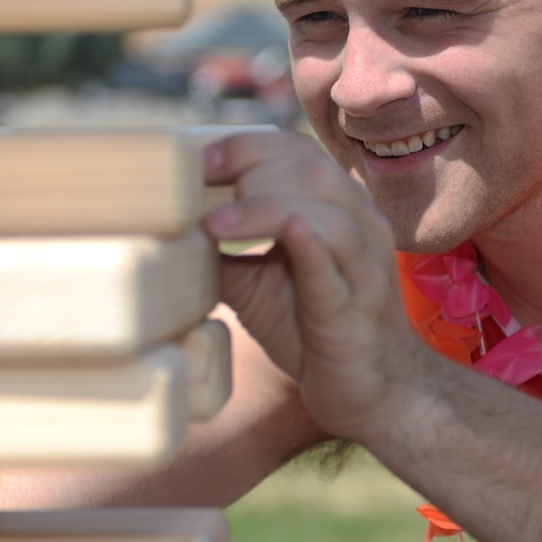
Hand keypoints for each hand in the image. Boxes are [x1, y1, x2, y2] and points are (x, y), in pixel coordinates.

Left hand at [202, 131, 427, 440]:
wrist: (372, 393)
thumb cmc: (314, 330)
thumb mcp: (257, 285)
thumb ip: (223, 254)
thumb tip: (168, 231)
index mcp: (337, 208)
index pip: (295, 152)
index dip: (245, 147)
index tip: (198, 162)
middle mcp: (359, 225)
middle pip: (310, 169)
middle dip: (249, 168)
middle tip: (201, 187)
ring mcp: (363, 266)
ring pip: (326, 212)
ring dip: (264, 207)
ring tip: (216, 224)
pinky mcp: (355, 309)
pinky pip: (338, 266)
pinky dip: (309, 243)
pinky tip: (284, 231)